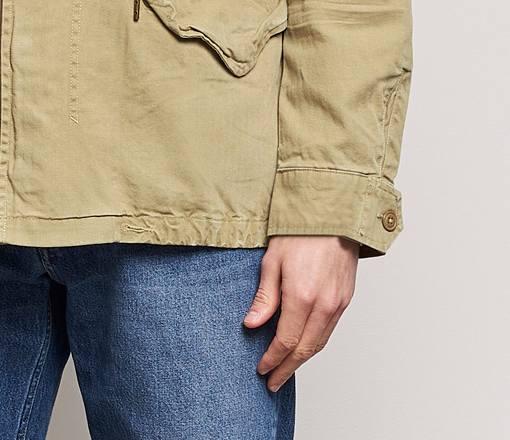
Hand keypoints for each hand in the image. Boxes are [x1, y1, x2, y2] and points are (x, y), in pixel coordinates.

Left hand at [243, 235, 358, 391]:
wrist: (333, 215)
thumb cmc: (299, 232)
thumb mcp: (272, 260)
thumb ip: (265, 296)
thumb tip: (251, 325)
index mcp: (302, 296)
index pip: (286, 341)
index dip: (273, 358)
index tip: (261, 369)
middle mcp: (324, 305)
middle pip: (305, 350)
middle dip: (287, 369)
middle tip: (272, 382)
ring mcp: (338, 304)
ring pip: (320, 343)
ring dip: (302, 361)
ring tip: (285, 370)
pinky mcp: (346, 299)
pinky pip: (330, 331)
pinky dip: (316, 345)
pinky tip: (304, 348)